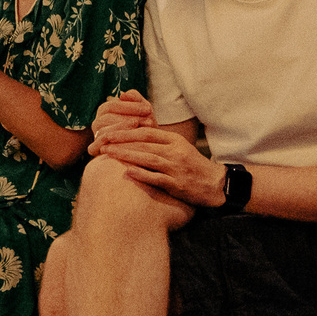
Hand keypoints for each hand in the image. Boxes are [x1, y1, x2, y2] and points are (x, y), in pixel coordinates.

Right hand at [88, 90, 155, 147]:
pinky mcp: (95, 149)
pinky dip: (115, 144)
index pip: (112, 105)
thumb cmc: (145, 127)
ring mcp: (95, 136)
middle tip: (148, 121)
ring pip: (104, 132)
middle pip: (106, 118)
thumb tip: (123, 95)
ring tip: (143, 131)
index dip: (130, 107)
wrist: (146, 150)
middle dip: (128, 120)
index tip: (148, 109)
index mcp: (105, 110)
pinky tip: (132, 143)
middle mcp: (97, 122)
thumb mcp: (143, 110)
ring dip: (124, 131)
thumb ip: (136, 99)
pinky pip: (100, 145)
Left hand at [96, 126, 227, 205]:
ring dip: (126, 155)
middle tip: (102, 142)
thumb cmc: (192, 165)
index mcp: (174, 140)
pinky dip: (141, 174)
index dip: (126, 131)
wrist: (214, 184)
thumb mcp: (179, 147)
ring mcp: (175, 168)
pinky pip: (155, 178)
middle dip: (121, 142)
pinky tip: (127, 172)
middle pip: (144, 143)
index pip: (147, 131)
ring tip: (108, 154)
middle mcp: (174, 151)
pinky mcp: (176, 184)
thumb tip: (135, 134)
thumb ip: (159, 141)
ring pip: (147, 158)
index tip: (109, 132)